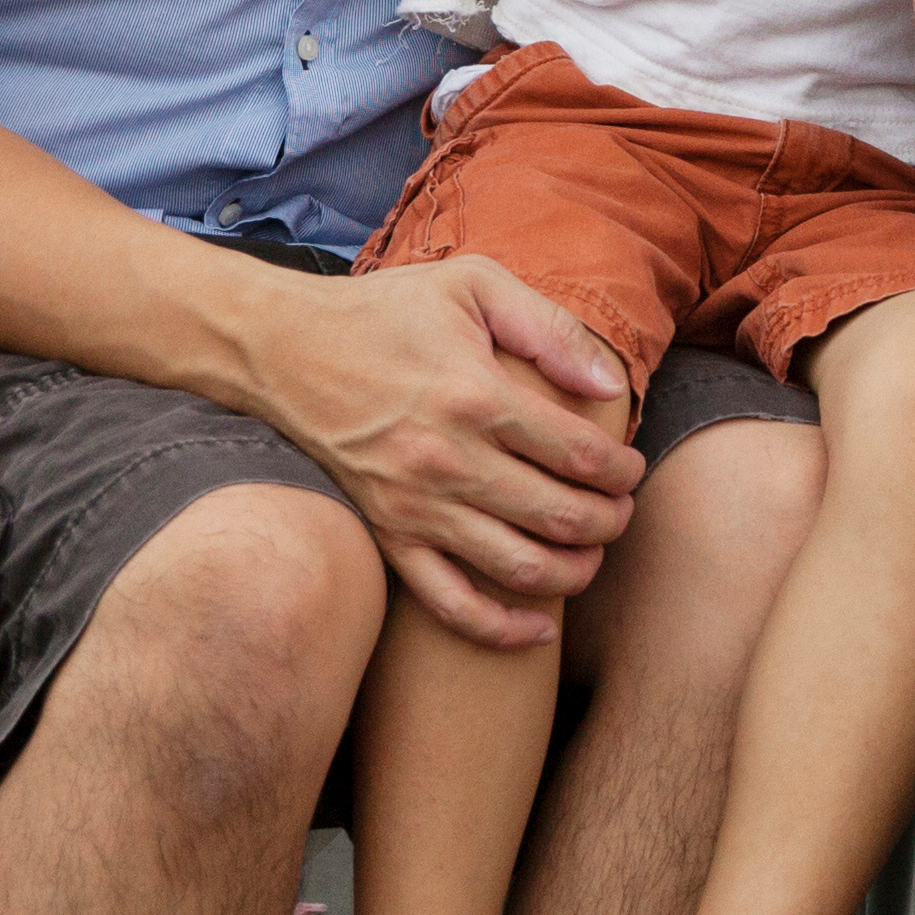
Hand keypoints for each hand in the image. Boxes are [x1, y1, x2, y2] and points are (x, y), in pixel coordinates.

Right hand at [237, 258, 643, 649]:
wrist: (284, 349)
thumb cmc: (385, 312)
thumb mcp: (472, 285)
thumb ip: (549, 329)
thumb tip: (609, 386)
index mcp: (477, 397)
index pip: (579, 455)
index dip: (622, 470)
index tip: (631, 468)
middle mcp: (449, 461)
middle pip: (561, 516)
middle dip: (610, 521)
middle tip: (621, 510)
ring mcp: (415, 507)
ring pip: (519, 568)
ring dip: (575, 572)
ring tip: (592, 554)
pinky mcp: (388, 536)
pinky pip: (450, 604)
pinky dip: (501, 628)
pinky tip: (539, 626)